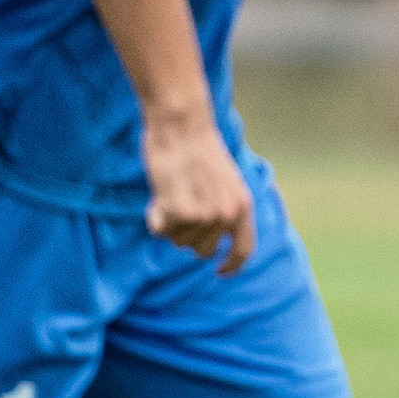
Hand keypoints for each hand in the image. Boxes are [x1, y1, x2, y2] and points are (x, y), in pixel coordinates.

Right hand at [142, 106, 255, 274]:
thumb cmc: (198, 149)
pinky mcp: (179, 213)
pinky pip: (160, 231)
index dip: (231, 265)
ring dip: (171, 222)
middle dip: (188, 235)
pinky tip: (160, 192)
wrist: (182, 126)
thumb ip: (223, 210)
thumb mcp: (225, 181)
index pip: (243, 250)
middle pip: (201, 250)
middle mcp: (226, 215)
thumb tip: (208, 246)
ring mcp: (203, 216)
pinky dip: (155, 216)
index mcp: (243, 206)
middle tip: (180, 205)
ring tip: (173, 191)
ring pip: (178, 241)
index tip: (220, 272)